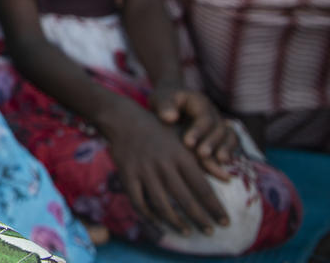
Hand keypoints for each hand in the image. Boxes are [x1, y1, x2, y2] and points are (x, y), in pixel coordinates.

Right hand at [105, 103, 228, 235]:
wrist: (124, 120)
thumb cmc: (160, 131)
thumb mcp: (185, 140)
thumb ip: (206, 160)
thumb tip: (228, 179)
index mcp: (181, 156)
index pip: (203, 188)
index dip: (215, 208)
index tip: (225, 222)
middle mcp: (163, 165)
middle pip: (185, 200)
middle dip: (200, 219)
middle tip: (210, 233)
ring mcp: (144, 171)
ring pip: (162, 205)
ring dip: (176, 222)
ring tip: (188, 232)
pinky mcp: (127, 175)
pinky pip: (138, 202)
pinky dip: (149, 216)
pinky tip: (159, 223)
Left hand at [152, 86, 238, 179]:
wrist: (170, 104)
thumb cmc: (165, 101)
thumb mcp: (161, 98)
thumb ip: (164, 106)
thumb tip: (170, 118)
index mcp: (199, 102)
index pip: (203, 117)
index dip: (198, 131)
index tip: (187, 143)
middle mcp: (213, 113)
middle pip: (219, 128)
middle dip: (211, 142)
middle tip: (202, 154)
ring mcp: (219, 124)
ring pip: (229, 136)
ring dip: (224, 149)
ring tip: (218, 161)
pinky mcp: (220, 136)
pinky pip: (231, 142)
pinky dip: (229, 152)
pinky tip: (222, 164)